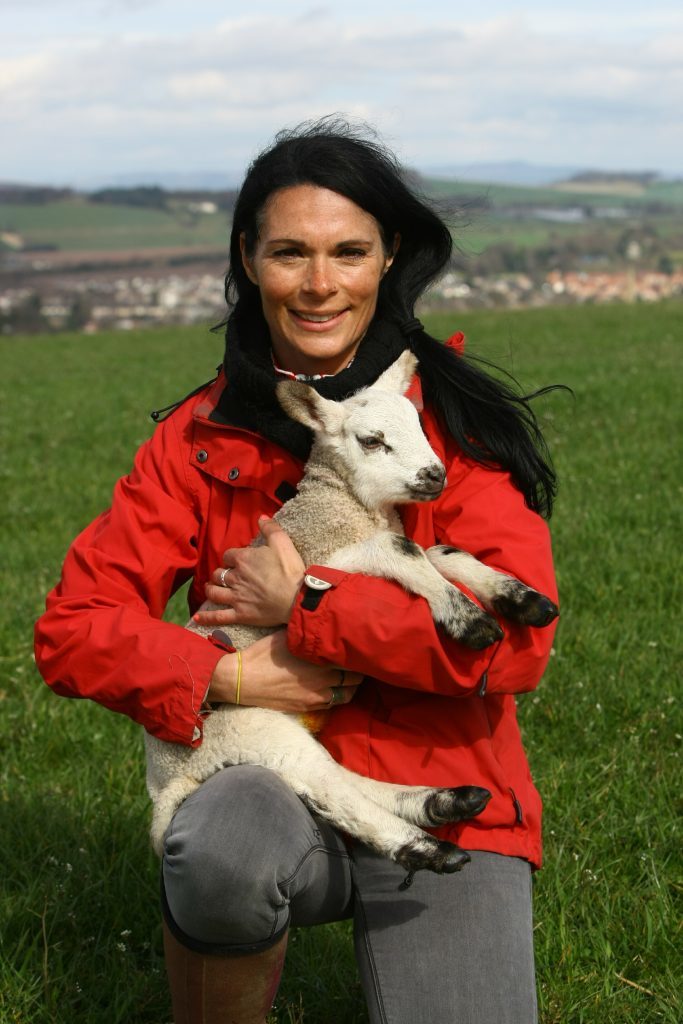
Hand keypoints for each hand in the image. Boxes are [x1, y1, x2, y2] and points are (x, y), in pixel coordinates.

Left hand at [197, 518, 304, 628]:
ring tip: (210, 588)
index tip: (237, 560)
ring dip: (210, 589)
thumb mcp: (283, 543)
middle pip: (218, 574)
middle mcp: (235, 578)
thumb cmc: (291, 570)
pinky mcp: (240, 614)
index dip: (231, 557)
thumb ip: (270, 528)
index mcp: (243, 559)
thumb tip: (261, 517)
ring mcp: (236, 597)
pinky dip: (206, 617)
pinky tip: (197, 618)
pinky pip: (218, 617)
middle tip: (224, 576)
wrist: (297, 598)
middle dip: (219, 574)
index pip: (228, 555)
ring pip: (214, 592)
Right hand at [207, 631, 361, 711]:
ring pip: (347, 693)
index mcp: (320, 659)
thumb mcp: (286, 635)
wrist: (242, 680)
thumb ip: (306, 632)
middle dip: (359, 670)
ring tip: (350, 677)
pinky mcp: (308, 706)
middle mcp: (323, 679)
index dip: (357, 653)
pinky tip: (337, 689)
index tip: (358, 647)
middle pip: (355, 677)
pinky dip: (339, 696)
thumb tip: (318, 622)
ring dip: (351, 685)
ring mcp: (317, 696)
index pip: (351, 658)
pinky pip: (333, 704)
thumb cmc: (263, 654)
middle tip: (358, 662)